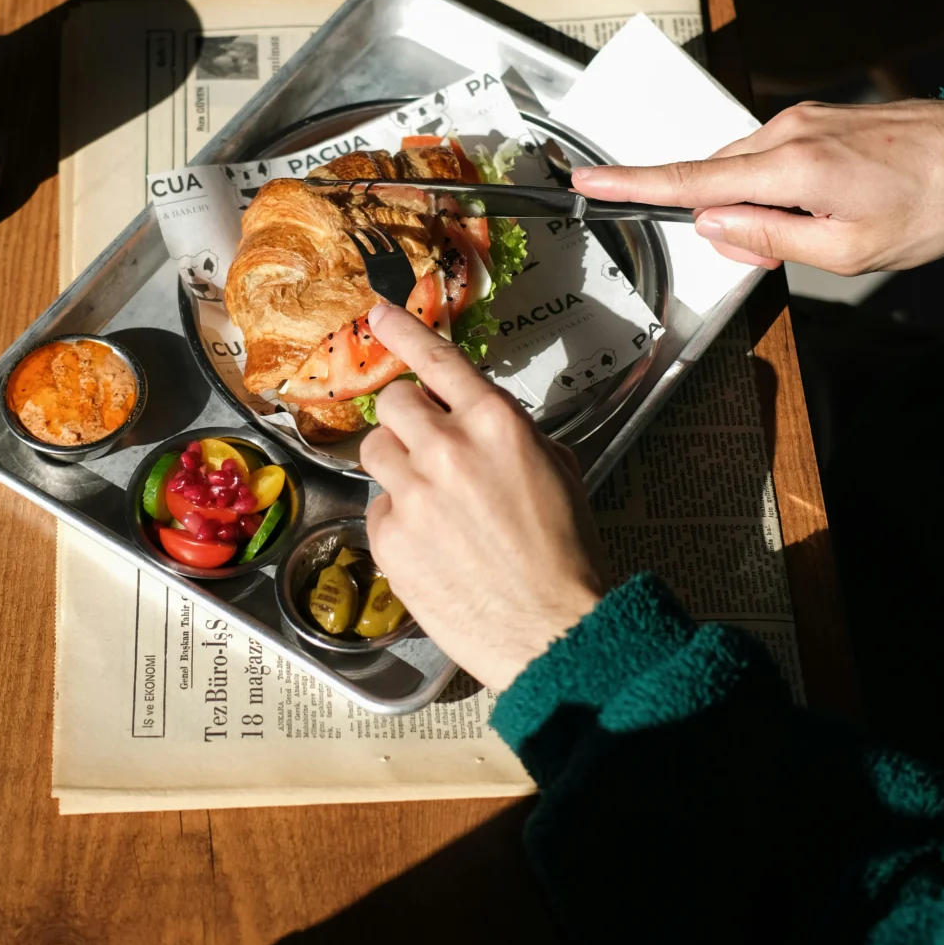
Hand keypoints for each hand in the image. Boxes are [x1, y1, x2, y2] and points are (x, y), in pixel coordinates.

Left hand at [359, 303, 608, 691]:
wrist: (554, 630)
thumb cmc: (567, 552)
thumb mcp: (557, 468)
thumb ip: (508, 432)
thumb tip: (474, 418)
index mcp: (495, 423)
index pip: (436, 359)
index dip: (403, 330)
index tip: (378, 314)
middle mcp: (447, 449)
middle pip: (394, 404)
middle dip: (409, 420)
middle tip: (429, 447)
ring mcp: (413, 495)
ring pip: (376, 451)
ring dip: (397, 465)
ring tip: (431, 498)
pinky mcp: (390, 539)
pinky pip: (377, 507)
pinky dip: (398, 518)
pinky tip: (431, 543)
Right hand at [571, 99, 943, 273]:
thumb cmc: (933, 204)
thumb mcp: (849, 250)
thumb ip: (770, 240)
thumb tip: (711, 226)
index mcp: (789, 167)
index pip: (688, 180)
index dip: (631, 184)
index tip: (587, 181)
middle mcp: (787, 131)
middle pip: (717, 179)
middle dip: (729, 221)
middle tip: (785, 252)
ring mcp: (804, 118)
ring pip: (745, 169)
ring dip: (760, 206)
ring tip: (823, 227)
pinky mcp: (819, 117)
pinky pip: (773, 155)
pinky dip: (780, 187)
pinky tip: (830, 203)